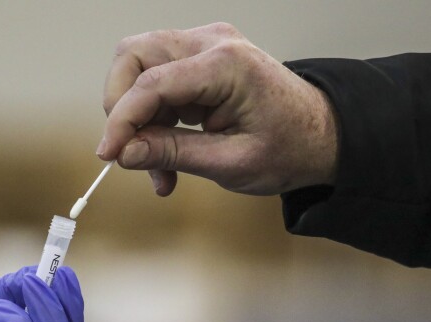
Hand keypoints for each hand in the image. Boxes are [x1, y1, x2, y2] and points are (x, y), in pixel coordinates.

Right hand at [97, 22, 337, 195]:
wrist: (322, 135)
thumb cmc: (289, 148)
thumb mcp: (231, 163)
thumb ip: (173, 154)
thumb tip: (124, 153)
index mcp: (227, 64)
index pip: (152, 82)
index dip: (121, 120)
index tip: (108, 155)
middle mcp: (212, 43)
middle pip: (134, 55)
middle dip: (121, 106)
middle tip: (131, 152)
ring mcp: (205, 46)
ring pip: (139, 67)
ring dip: (136, 119)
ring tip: (157, 168)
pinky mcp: (200, 60)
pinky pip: (156, 82)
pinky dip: (152, 120)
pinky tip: (166, 158)